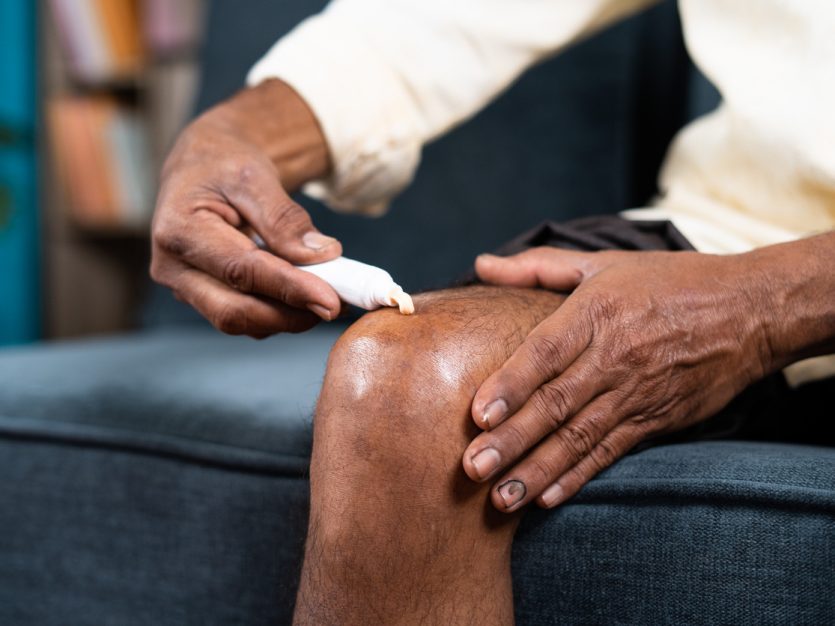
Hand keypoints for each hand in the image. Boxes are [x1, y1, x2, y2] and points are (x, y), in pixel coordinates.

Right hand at [151, 81, 341, 337]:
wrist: (203, 165)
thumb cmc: (222, 164)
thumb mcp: (253, 175)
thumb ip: (284, 218)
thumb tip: (322, 256)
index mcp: (178, 231)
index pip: (241, 271)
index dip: (289, 289)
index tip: (330, 300)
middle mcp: (173, 267)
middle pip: (235, 312)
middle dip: (289, 315)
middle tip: (335, 305)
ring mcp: (186, 286)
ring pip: (242, 321)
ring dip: (288, 316)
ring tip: (327, 294)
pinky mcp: (204, 296)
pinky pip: (245, 316)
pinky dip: (279, 312)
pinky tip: (305, 295)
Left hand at [463, 247, 772, 510]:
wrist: (751, 310)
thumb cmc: (669, 281)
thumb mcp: (603, 262)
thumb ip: (537, 267)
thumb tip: (482, 265)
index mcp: (597, 313)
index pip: (545, 352)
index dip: (510, 384)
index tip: (476, 415)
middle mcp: (615, 356)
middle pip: (556, 403)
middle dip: (512, 440)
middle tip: (473, 468)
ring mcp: (637, 392)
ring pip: (580, 437)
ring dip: (538, 470)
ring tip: (502, 498)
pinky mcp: (657, 419)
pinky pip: (612, 452)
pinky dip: (580, 476)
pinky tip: (549, 497)